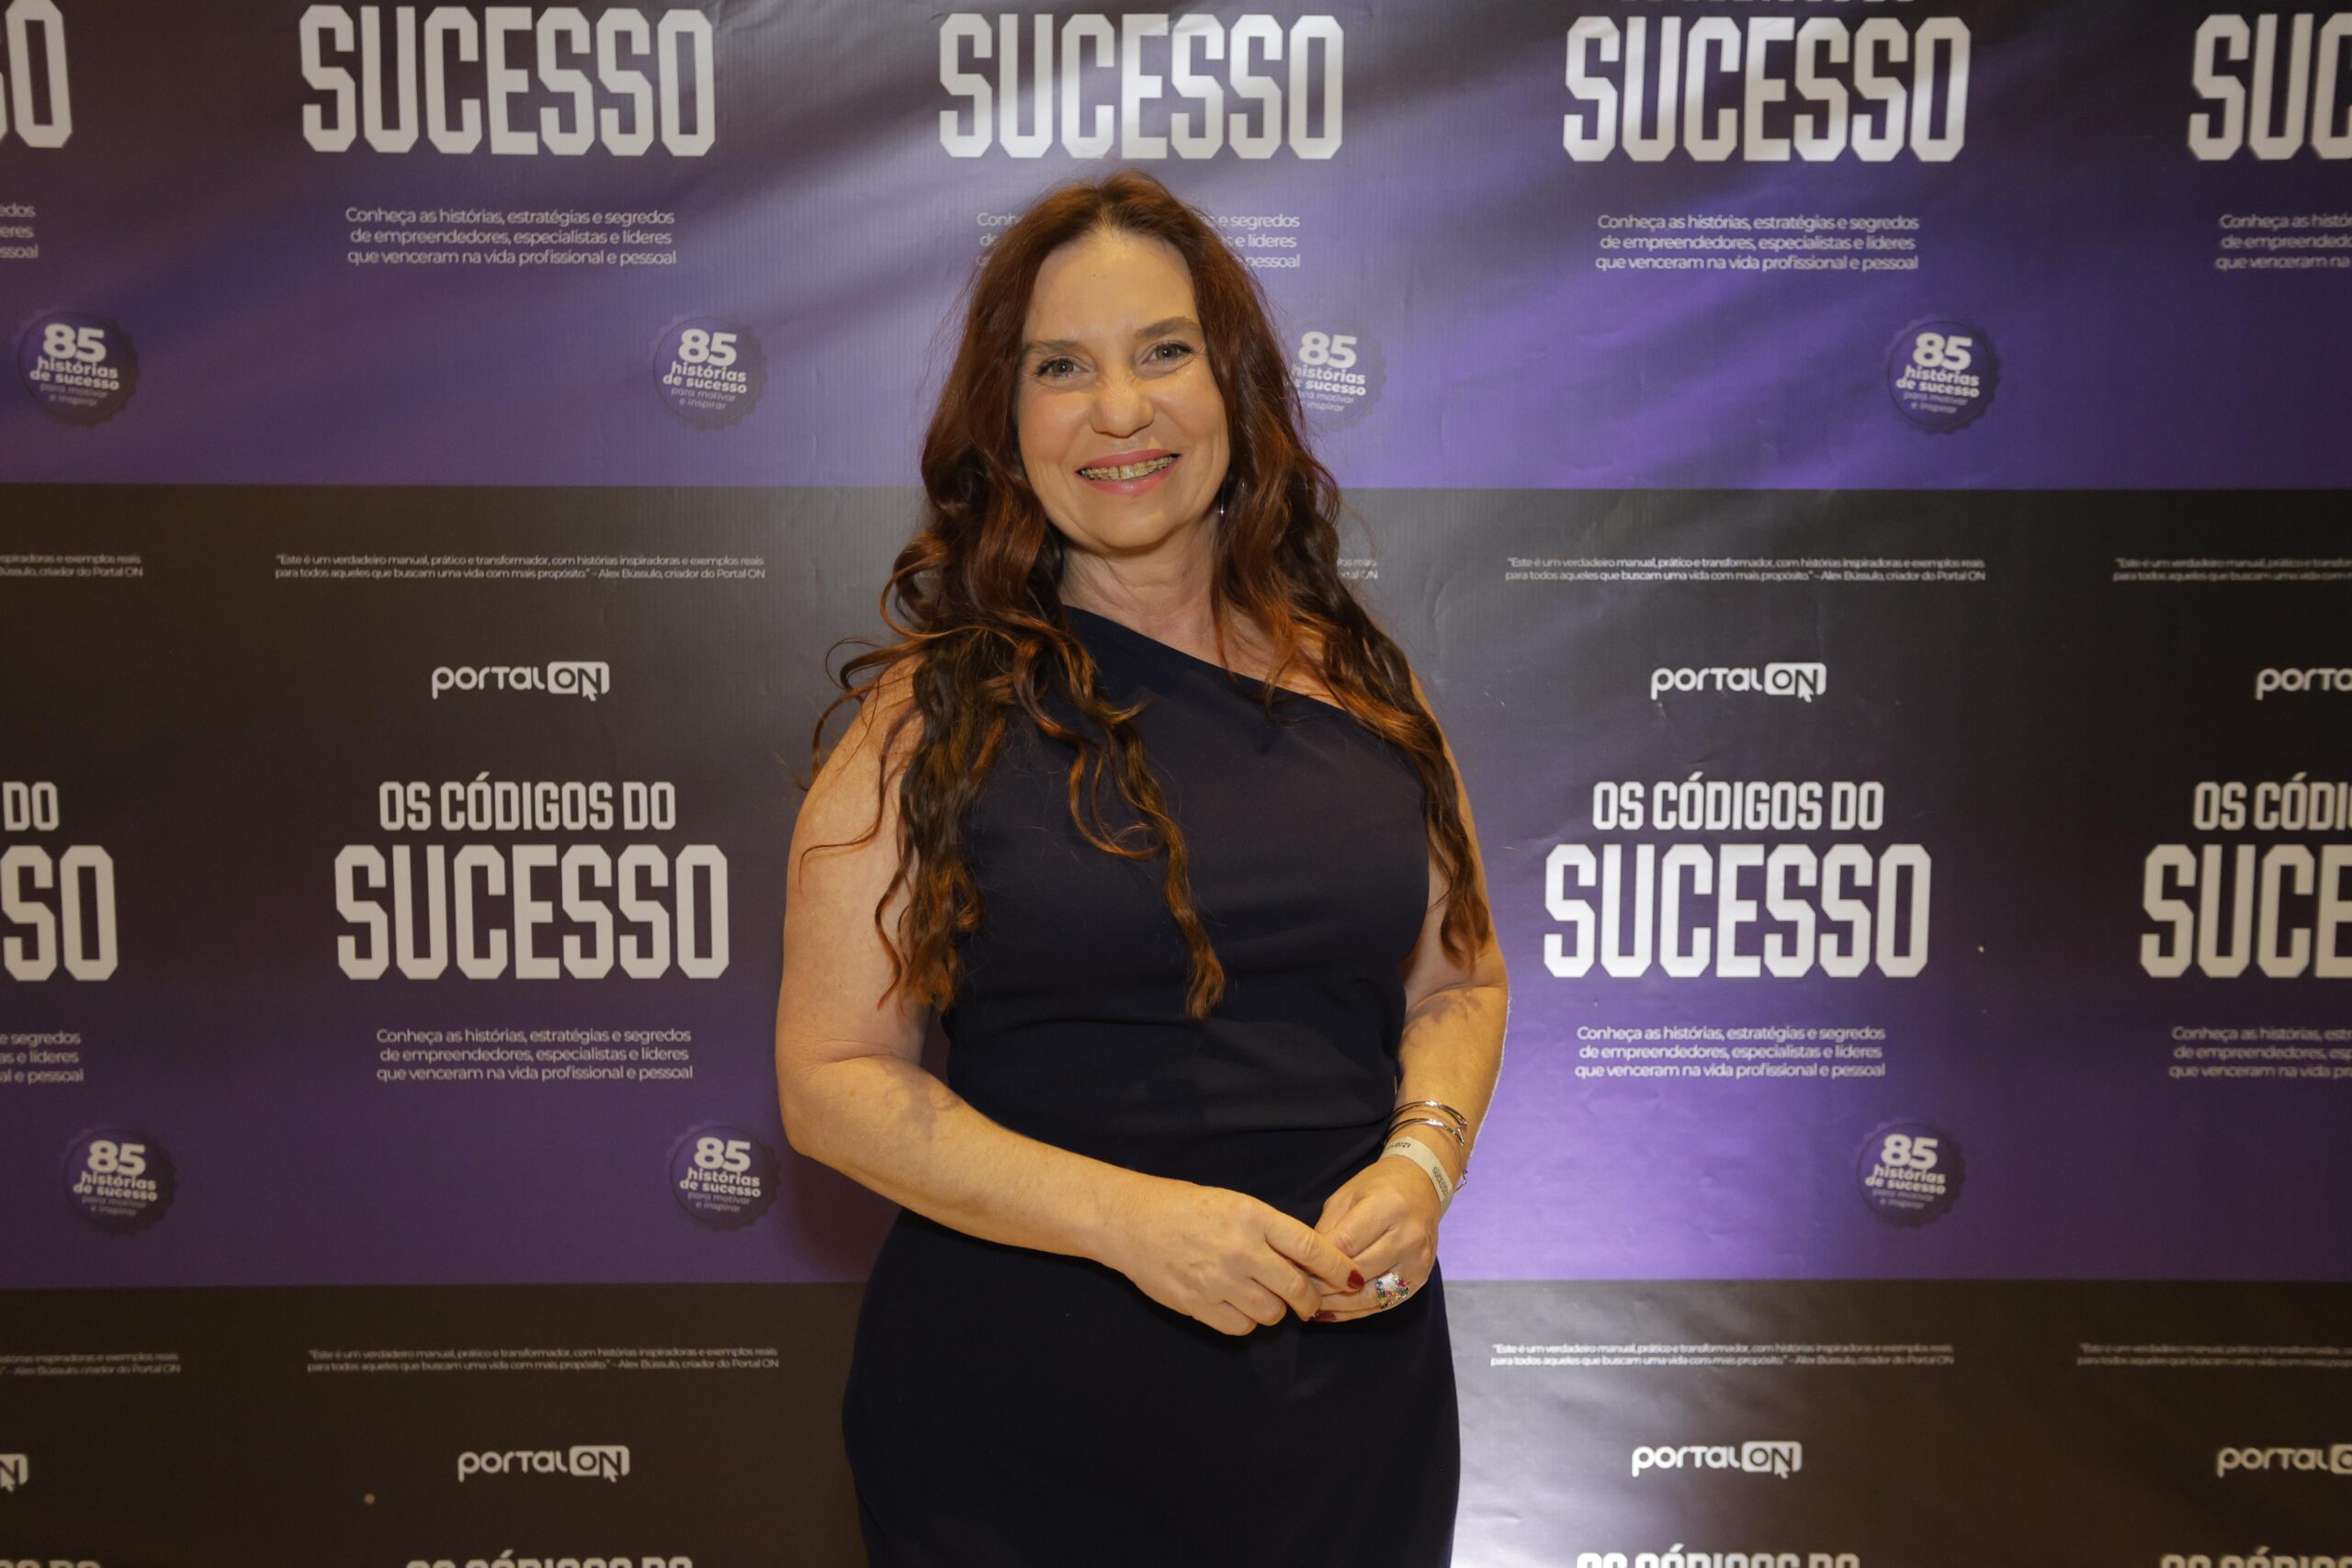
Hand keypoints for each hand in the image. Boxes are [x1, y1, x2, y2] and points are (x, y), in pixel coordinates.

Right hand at [1100, 1179, 1367, 1336]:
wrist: (1131, 1222)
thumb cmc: (1185, 1207)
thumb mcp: (1234, 1204)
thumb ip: (1271, 1232)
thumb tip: (1308, 1262)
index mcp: (1252, 1216)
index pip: (1310, 1247)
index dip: (1338, 1268)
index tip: (1353, 1278)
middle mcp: (1240, 1249)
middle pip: (1296, 1288)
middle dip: (1310, 1300)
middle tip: (1309, 1301)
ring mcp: (1218, 1280)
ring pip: (1271, 1313)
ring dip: (1277, 1310)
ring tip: (1266, 1298)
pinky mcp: (1199, 1304)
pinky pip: (1242, 1327)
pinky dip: (1247, 1321)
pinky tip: (1239, 1305)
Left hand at [1306, 1156, 1441, 1322]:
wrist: (1422, 1187)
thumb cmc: (1379, 1187)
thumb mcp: (1346, 1196)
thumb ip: (1327, 1229)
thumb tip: (1303, 1263)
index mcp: (1388, 1207)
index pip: (1345, 1244)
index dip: (1316, 1260)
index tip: (1292, 1269)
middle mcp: (1408, 1236)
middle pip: (1358, 1272)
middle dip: (1324, 1284)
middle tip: (1297, 1289)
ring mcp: (1418, 1262)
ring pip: (1371, 1295)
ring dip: (1338, 1304)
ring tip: (1311, 1305)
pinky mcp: (1420, 1280)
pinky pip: (1384, 1304)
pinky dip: (1355, 1311)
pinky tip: (1332, 1311)